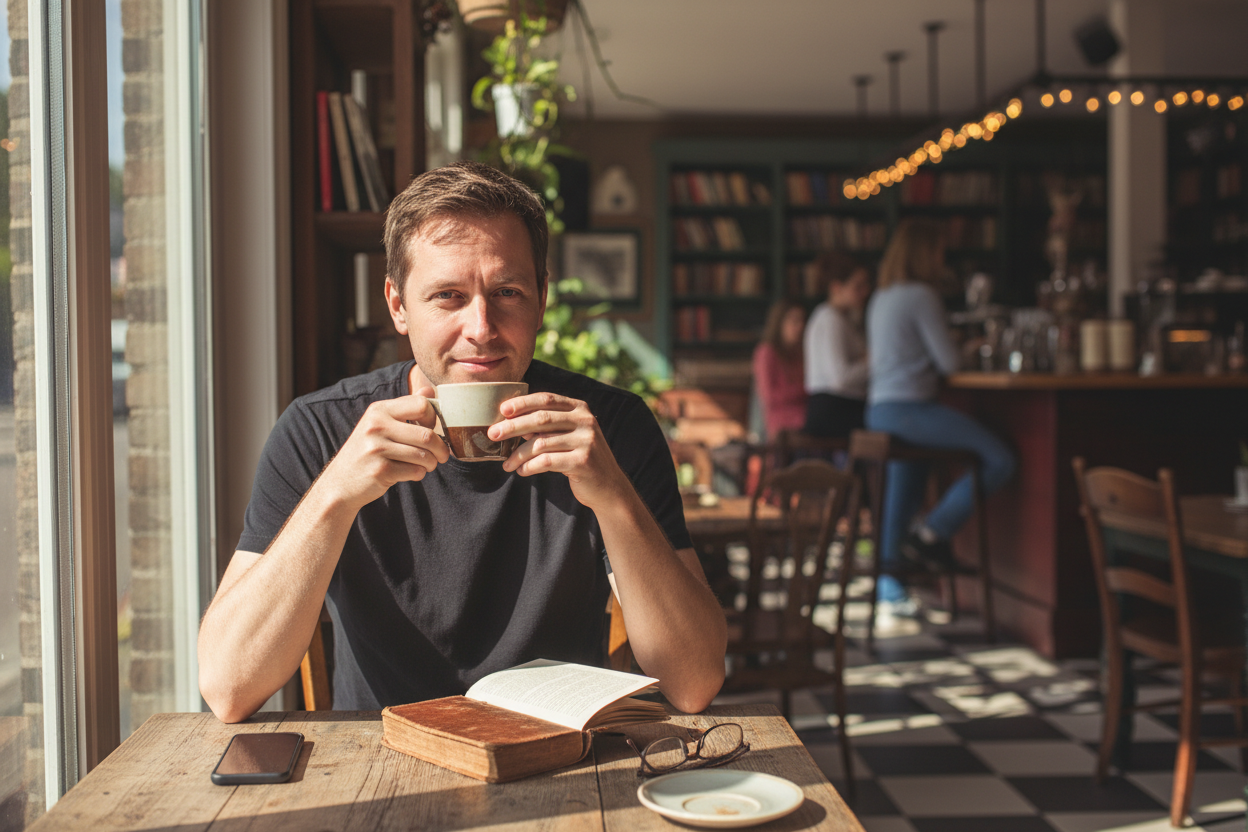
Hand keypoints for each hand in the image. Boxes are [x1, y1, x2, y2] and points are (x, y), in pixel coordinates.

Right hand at [318, 385, 449, 510]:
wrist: (340, 482)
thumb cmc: (367, 451)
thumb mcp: (380, 424)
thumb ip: (405, 408)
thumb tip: (430, 390)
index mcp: (379, 410)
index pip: (421, 404)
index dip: (434, 418)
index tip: (432, 428)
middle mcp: (376, 426)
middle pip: (427, 434)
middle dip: (440, 448)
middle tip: (441, 456)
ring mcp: (377, 448)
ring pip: (424, 455)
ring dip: (431, 463)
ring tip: (427, 465)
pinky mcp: (381, 470)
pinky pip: (415, 471)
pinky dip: (419, 474)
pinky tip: (411, 473)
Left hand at [490, 392, 629, 509]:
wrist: (609, 486)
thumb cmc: (580, 458)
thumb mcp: (568, 435)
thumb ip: (547, 426)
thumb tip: (511, 422)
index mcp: (580, 408)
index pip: (547, 399)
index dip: (522, 403)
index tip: (502, 410)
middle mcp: (585, 421)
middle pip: (541, 419)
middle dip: (513, 426)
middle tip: (492, 434)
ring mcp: (586, 440)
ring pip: (541, 443)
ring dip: (518, 455)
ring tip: (507, 464)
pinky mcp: (583, 461)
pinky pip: (547, 461)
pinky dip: (530, 467)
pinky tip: (522, 471)